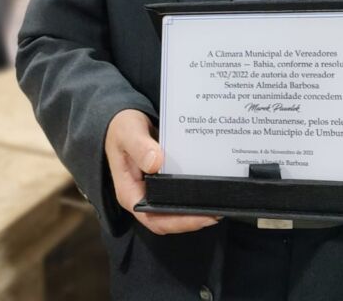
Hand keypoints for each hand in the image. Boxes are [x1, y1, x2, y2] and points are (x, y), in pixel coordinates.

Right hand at [104, 109, 218, 234]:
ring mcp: (153, 190)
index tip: (204, 217)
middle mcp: (142, 196)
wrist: (122, 120)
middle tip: (219, 211)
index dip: (180, 223)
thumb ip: (140, 147)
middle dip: (194, 219)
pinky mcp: (163, 181)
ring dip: (196, 208)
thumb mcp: (128, 132)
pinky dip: (195, 192)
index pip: (154, 219)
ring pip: (175, 208)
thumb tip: (156, 163)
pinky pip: (179, 193)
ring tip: (221, 202)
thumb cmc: (122, 127)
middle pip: (169, 219)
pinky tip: (211, 185)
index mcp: (130, 193)